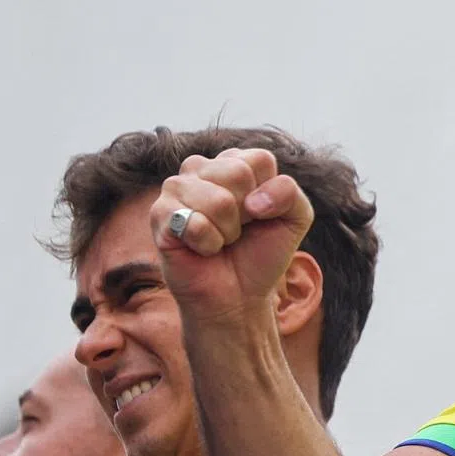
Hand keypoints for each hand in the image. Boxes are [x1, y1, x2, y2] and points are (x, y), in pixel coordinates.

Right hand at [150, 148, 313, 327]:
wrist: (238, 296)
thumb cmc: (261, 253)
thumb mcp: (294, 218)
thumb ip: (289, 193)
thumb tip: (253, 200)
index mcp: (234, 162)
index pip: (260, 160)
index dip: (268, 195)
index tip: (260, 215)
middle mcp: (202, 168)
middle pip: (238, 173)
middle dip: (247, 213)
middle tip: (239, 230)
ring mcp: (176, 188)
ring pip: (218, 200)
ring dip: (228, 231)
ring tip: (221, 239)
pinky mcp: (160, 215)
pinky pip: (194, 223)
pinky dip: (209, 244)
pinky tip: (203, 248)